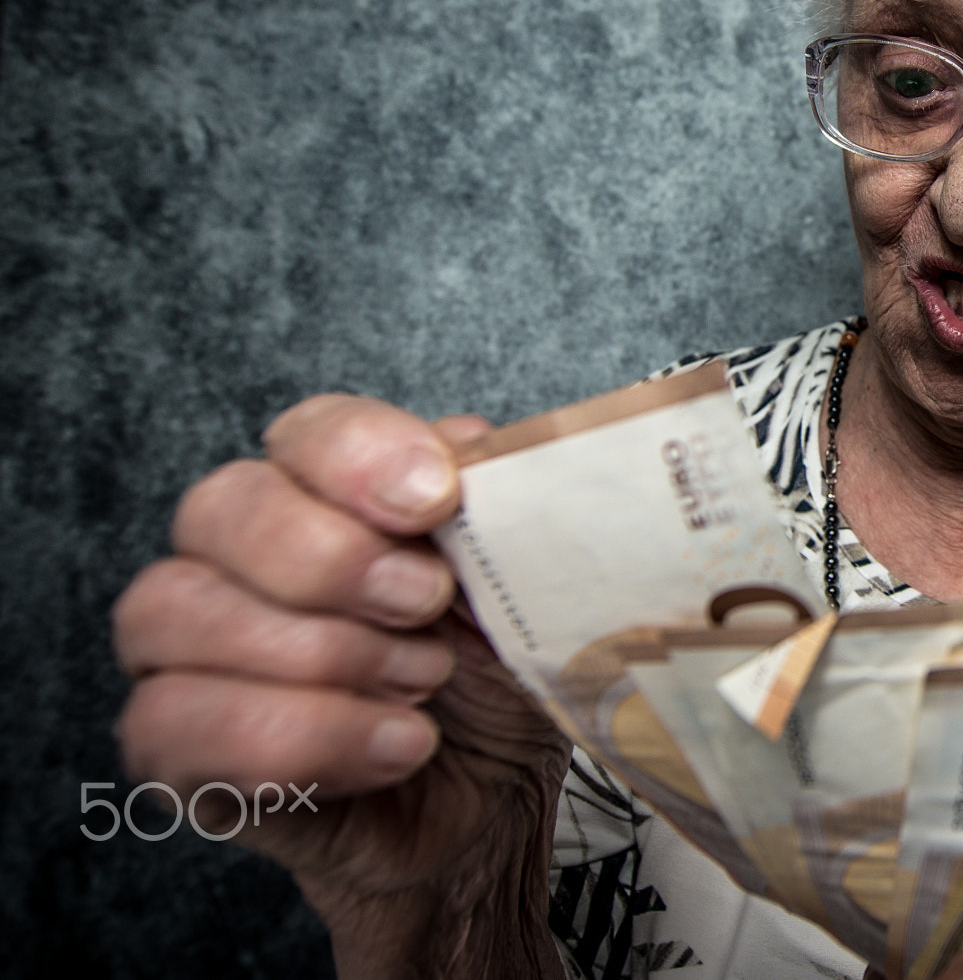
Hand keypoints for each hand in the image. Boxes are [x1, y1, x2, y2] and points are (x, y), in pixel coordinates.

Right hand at [112, 395, 568, 966]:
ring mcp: (191, 648)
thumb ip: (497, 504)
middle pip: (218, 507)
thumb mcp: (522, 583)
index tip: (435, 502)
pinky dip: (305, 737)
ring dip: (321, 655)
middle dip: (332, 560)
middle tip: (424, 606)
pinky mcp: (177, 746)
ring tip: (421, 687)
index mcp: (329, 490)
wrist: (496, 798)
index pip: (306, 431)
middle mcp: (240, 554)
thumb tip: (465, 444)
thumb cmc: (496, 676)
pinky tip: (394, 746)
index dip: (360, 457)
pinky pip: (174, 721)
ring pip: (173, 610)